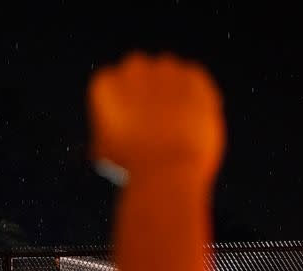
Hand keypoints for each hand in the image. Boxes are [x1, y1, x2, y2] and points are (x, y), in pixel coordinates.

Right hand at [88, 52, 224, 184]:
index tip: (134, 125)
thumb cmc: (135, 168)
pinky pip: (196, 83)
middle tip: (158, 124)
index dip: (125, 107)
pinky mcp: (195, 76)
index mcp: (106, 84)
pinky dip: (196, 100)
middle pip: (141, 75)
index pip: (114, 87)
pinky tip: (194, 123)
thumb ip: (107, 136)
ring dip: (173, 94)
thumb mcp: (107, 152)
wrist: (168, 170)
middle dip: (148, 94)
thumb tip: (109, 141)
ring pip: (170, 77)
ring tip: (179, 126)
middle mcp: (133, 69)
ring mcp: (166, 70)